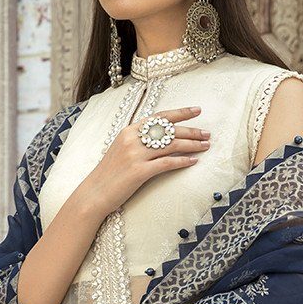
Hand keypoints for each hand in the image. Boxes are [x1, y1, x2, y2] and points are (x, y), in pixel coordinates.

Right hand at [81, 106, 210, 215]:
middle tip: (207, 133)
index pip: (160, 117)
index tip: (197, 110)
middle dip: (191, 131)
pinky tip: (193, 161)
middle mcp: (132, 139)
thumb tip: (162, 136)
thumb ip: (139, 139)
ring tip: (206, 146)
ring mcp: (135, 155)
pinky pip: (166, 163)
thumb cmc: (110, 173)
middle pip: (169, 130)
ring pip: (171, 145)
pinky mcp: (139, 172)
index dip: (180, 113)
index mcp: (129, 130)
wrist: (94, 193)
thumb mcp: (122, 149)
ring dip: (192, 145)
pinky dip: (182, 161)